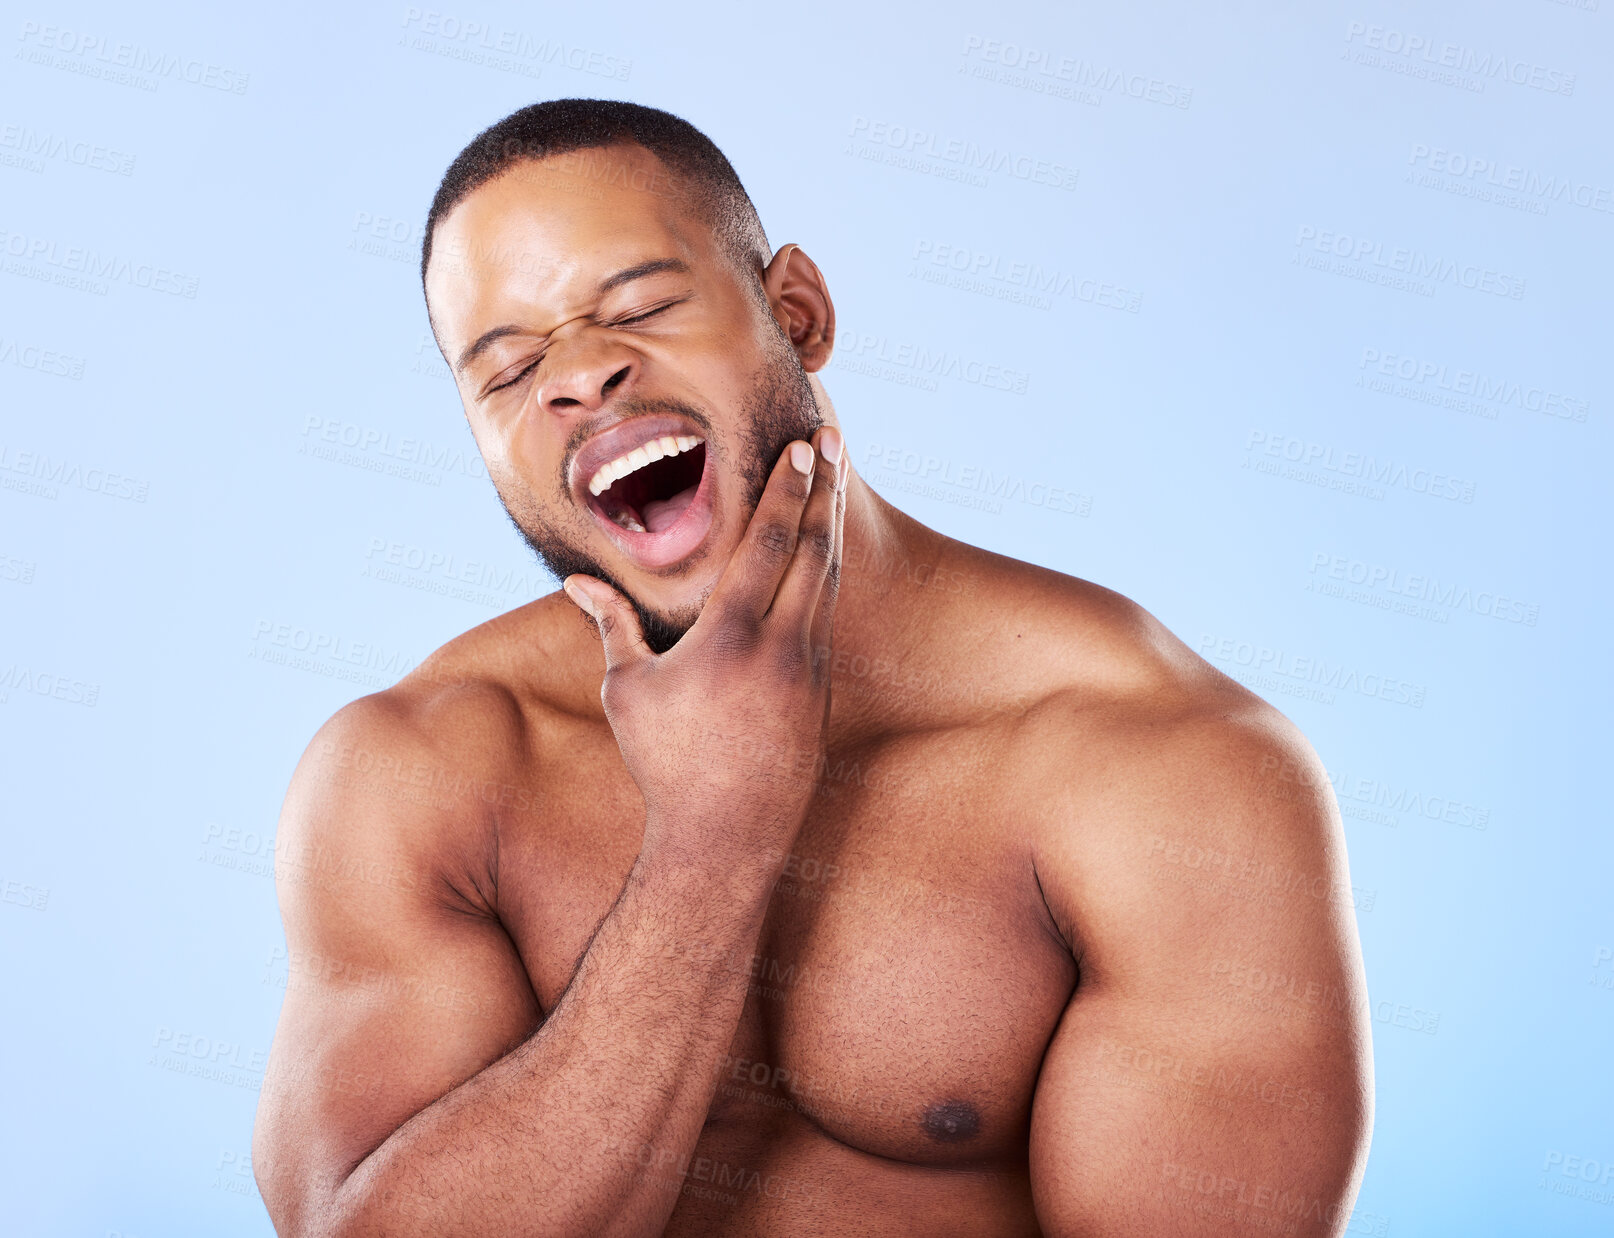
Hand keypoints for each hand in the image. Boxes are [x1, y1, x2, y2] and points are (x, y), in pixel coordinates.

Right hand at [563, 426, 846, 871]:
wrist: (725, 837)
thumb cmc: (665, 763)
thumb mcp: (629, 692)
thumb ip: (611, 625)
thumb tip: (576, 580)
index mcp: (730, 639)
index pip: (768, 546)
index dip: (787, 491)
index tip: (803, 448)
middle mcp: (781, 649)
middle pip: (812, 551)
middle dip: (822, 491)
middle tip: (833, 442)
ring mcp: (811, 672)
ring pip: (828, 583)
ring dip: (830, 528)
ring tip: (834, 481)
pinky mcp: (824, 694)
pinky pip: (826, 618)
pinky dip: (825, 576)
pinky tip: (824, 552)